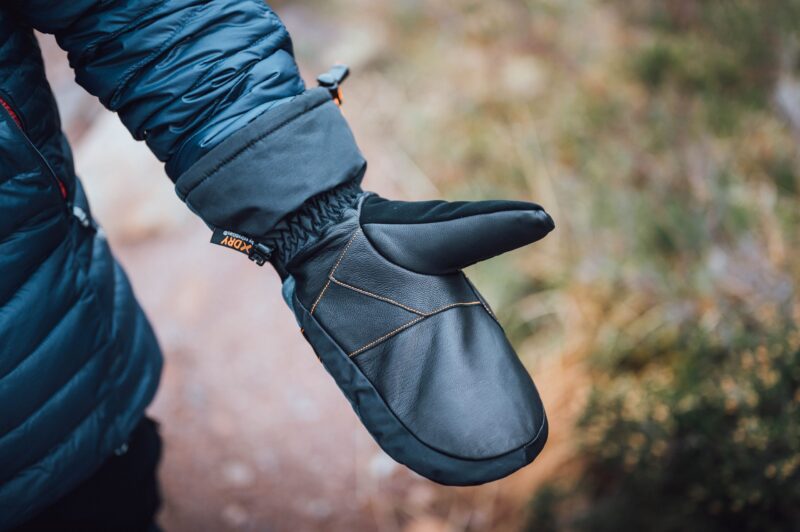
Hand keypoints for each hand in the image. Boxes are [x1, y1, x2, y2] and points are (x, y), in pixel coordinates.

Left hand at [282, 192, 553, 484]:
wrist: (328, 234)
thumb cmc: (386, 232)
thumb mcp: (447, 233)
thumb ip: (494, 229)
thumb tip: (546, 220)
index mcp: (450, 315)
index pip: (486, 360)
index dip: (506, 388)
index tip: (533, 420)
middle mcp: (424, 344)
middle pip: (456, 391)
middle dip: (478, 421)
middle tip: (506, 458)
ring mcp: (390, 360)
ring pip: (422, 407)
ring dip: (441, 434)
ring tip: (470, 468)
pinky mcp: (357, 370)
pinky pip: (382, 410)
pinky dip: (399, 432)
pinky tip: (419, 457)